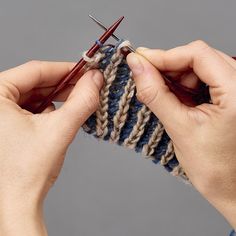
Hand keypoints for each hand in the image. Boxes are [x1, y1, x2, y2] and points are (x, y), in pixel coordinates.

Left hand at [0, 61, 102, 235]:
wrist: (17, 203)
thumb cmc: (26, 172)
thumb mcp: (60, 130)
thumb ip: (82, 101)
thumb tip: (96, 80)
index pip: (36, 71)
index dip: (66, 69)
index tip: (87, 71)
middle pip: (36, 83)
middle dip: (65, 86)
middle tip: (88, 88)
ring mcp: (0, 114)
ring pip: (36, 96)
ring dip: (59, 100)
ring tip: (76, 106)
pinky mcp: (7, 124)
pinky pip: (32, 108)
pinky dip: (50, 110)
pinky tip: (61, 118)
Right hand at [127, 40, 235, 228]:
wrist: (232, 188)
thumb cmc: (215, 168)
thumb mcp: (179, 128)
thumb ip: (155, 94)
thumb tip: (137, 67)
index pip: (198, 55)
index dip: (165, 55)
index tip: (140, 60)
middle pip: (199, 58)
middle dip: (168, 67)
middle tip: (144, 78)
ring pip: (199, 68)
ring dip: (174, 78)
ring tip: (158, 94)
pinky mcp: (229, 96)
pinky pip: (203, 80)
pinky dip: (183, 86)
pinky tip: (172, 98)